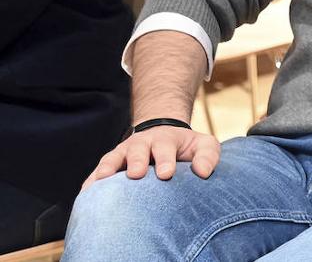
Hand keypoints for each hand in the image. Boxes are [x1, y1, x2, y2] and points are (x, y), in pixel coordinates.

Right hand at [82, 125, 219, 190]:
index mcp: (165, 139)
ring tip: (103, 180)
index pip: (165, 148)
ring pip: (113, 159)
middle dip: (137, 161)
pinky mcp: (110, 165)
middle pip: (137, 151)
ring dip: (108, 169)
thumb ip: (208, 155)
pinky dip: (91, 182)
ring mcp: (123, 154)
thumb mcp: (203, 145)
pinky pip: (97, 173)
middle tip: (136, 174)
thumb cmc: (185, 147)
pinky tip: (87, 195)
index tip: (166, 174)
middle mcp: (141, 144)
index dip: (165, 160)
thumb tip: (203, 172)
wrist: (162, 134)